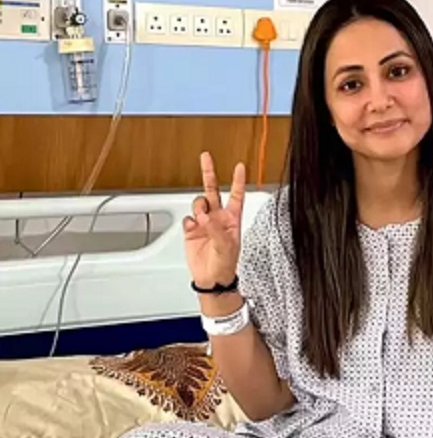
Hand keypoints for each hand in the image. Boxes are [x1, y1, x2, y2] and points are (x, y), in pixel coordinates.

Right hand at [183, 152, 245, 287]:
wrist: (211, 279)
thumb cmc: (225, 265)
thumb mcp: (226, 247)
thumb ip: (216, 230)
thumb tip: (204, 217)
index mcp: (232, 220)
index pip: (236, 195)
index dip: (238, 181)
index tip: (240, 166)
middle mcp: (218, 218)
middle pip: (213, 190)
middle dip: (209, 173)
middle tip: (206, 157)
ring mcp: (204, 223)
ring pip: (199, 202)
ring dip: (199, 206)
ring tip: (201, 218)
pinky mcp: (191, 230)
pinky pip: (188, 218)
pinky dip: (189, 221)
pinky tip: (193, 228)